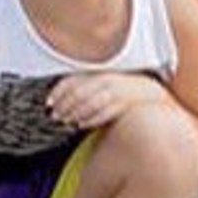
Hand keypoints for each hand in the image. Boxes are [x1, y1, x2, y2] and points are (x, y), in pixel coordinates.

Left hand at [48, 72, 168, 129]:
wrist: (148, 92)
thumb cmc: (120, 89)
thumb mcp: (101, 82)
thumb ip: (83, 86)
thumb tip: (57, 96)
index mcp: (98, 74)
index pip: (74, 80)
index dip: (58, 92)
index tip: (49, 102)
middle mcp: (107, 82)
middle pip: (79, 94)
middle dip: (65, 106)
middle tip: (56, 115)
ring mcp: (116, 93)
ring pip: (90, 104)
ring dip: (75, 114)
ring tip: (67, 120)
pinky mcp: (123, 106)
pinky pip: (103, 114)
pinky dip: (90, 120)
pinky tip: (81, 124)